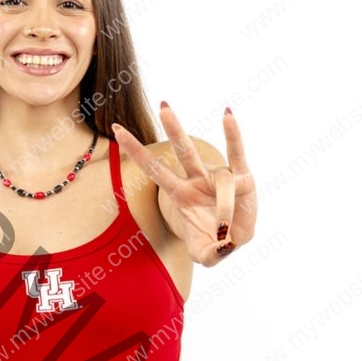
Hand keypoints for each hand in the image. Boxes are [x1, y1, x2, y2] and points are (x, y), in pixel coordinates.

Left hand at [112, 104, 256, 265]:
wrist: (235, 240)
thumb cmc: (213, 243)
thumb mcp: (206, 255)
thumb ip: (210, 255)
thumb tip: (222, 248)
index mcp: (182, 195)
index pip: (155, 170)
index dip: (137, 152)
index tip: (118, 131)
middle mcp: (198, 181)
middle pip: (182, 153)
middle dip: (174, 129)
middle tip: (163, 105)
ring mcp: (219, 178)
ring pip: (216, 164)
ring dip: (217, 145)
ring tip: (219, 117)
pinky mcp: (243, 179)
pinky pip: (237, 156)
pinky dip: (233, 136)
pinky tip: (228, 114)